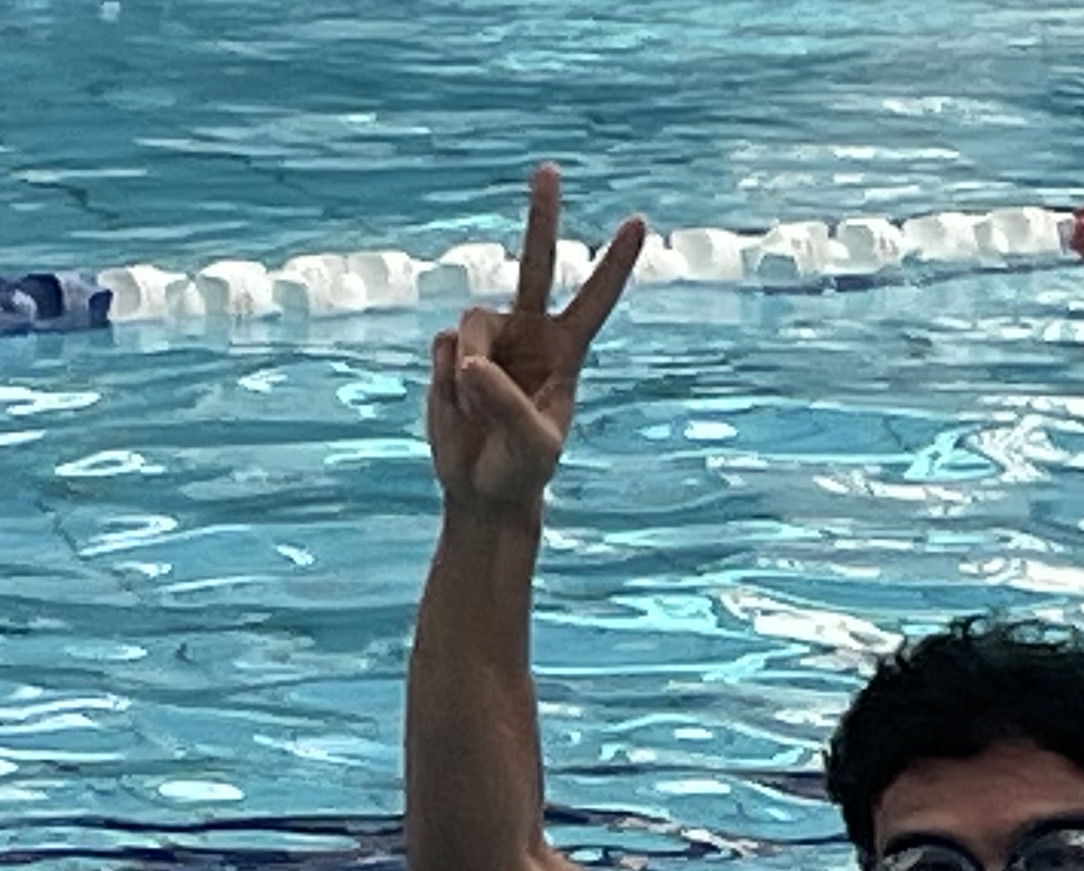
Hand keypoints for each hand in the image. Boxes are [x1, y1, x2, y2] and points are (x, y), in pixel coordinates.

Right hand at [423, 163, 648, 510]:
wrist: (482, 488)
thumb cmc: (521, 469)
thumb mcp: (531, 446)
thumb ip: (507, 403)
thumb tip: (469, 362)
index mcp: (566, 350)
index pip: (596, 299)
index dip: (616, 263)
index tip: (638, 223)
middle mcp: (529, 332)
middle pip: (536, 261)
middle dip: (541, 216)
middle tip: (548, 169)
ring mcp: (489, 338)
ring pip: (472, 324)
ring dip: (471, 371)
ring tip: (477, 409)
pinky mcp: (453, 351)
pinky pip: (444, 350)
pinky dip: (447, 384)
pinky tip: (457, 406)